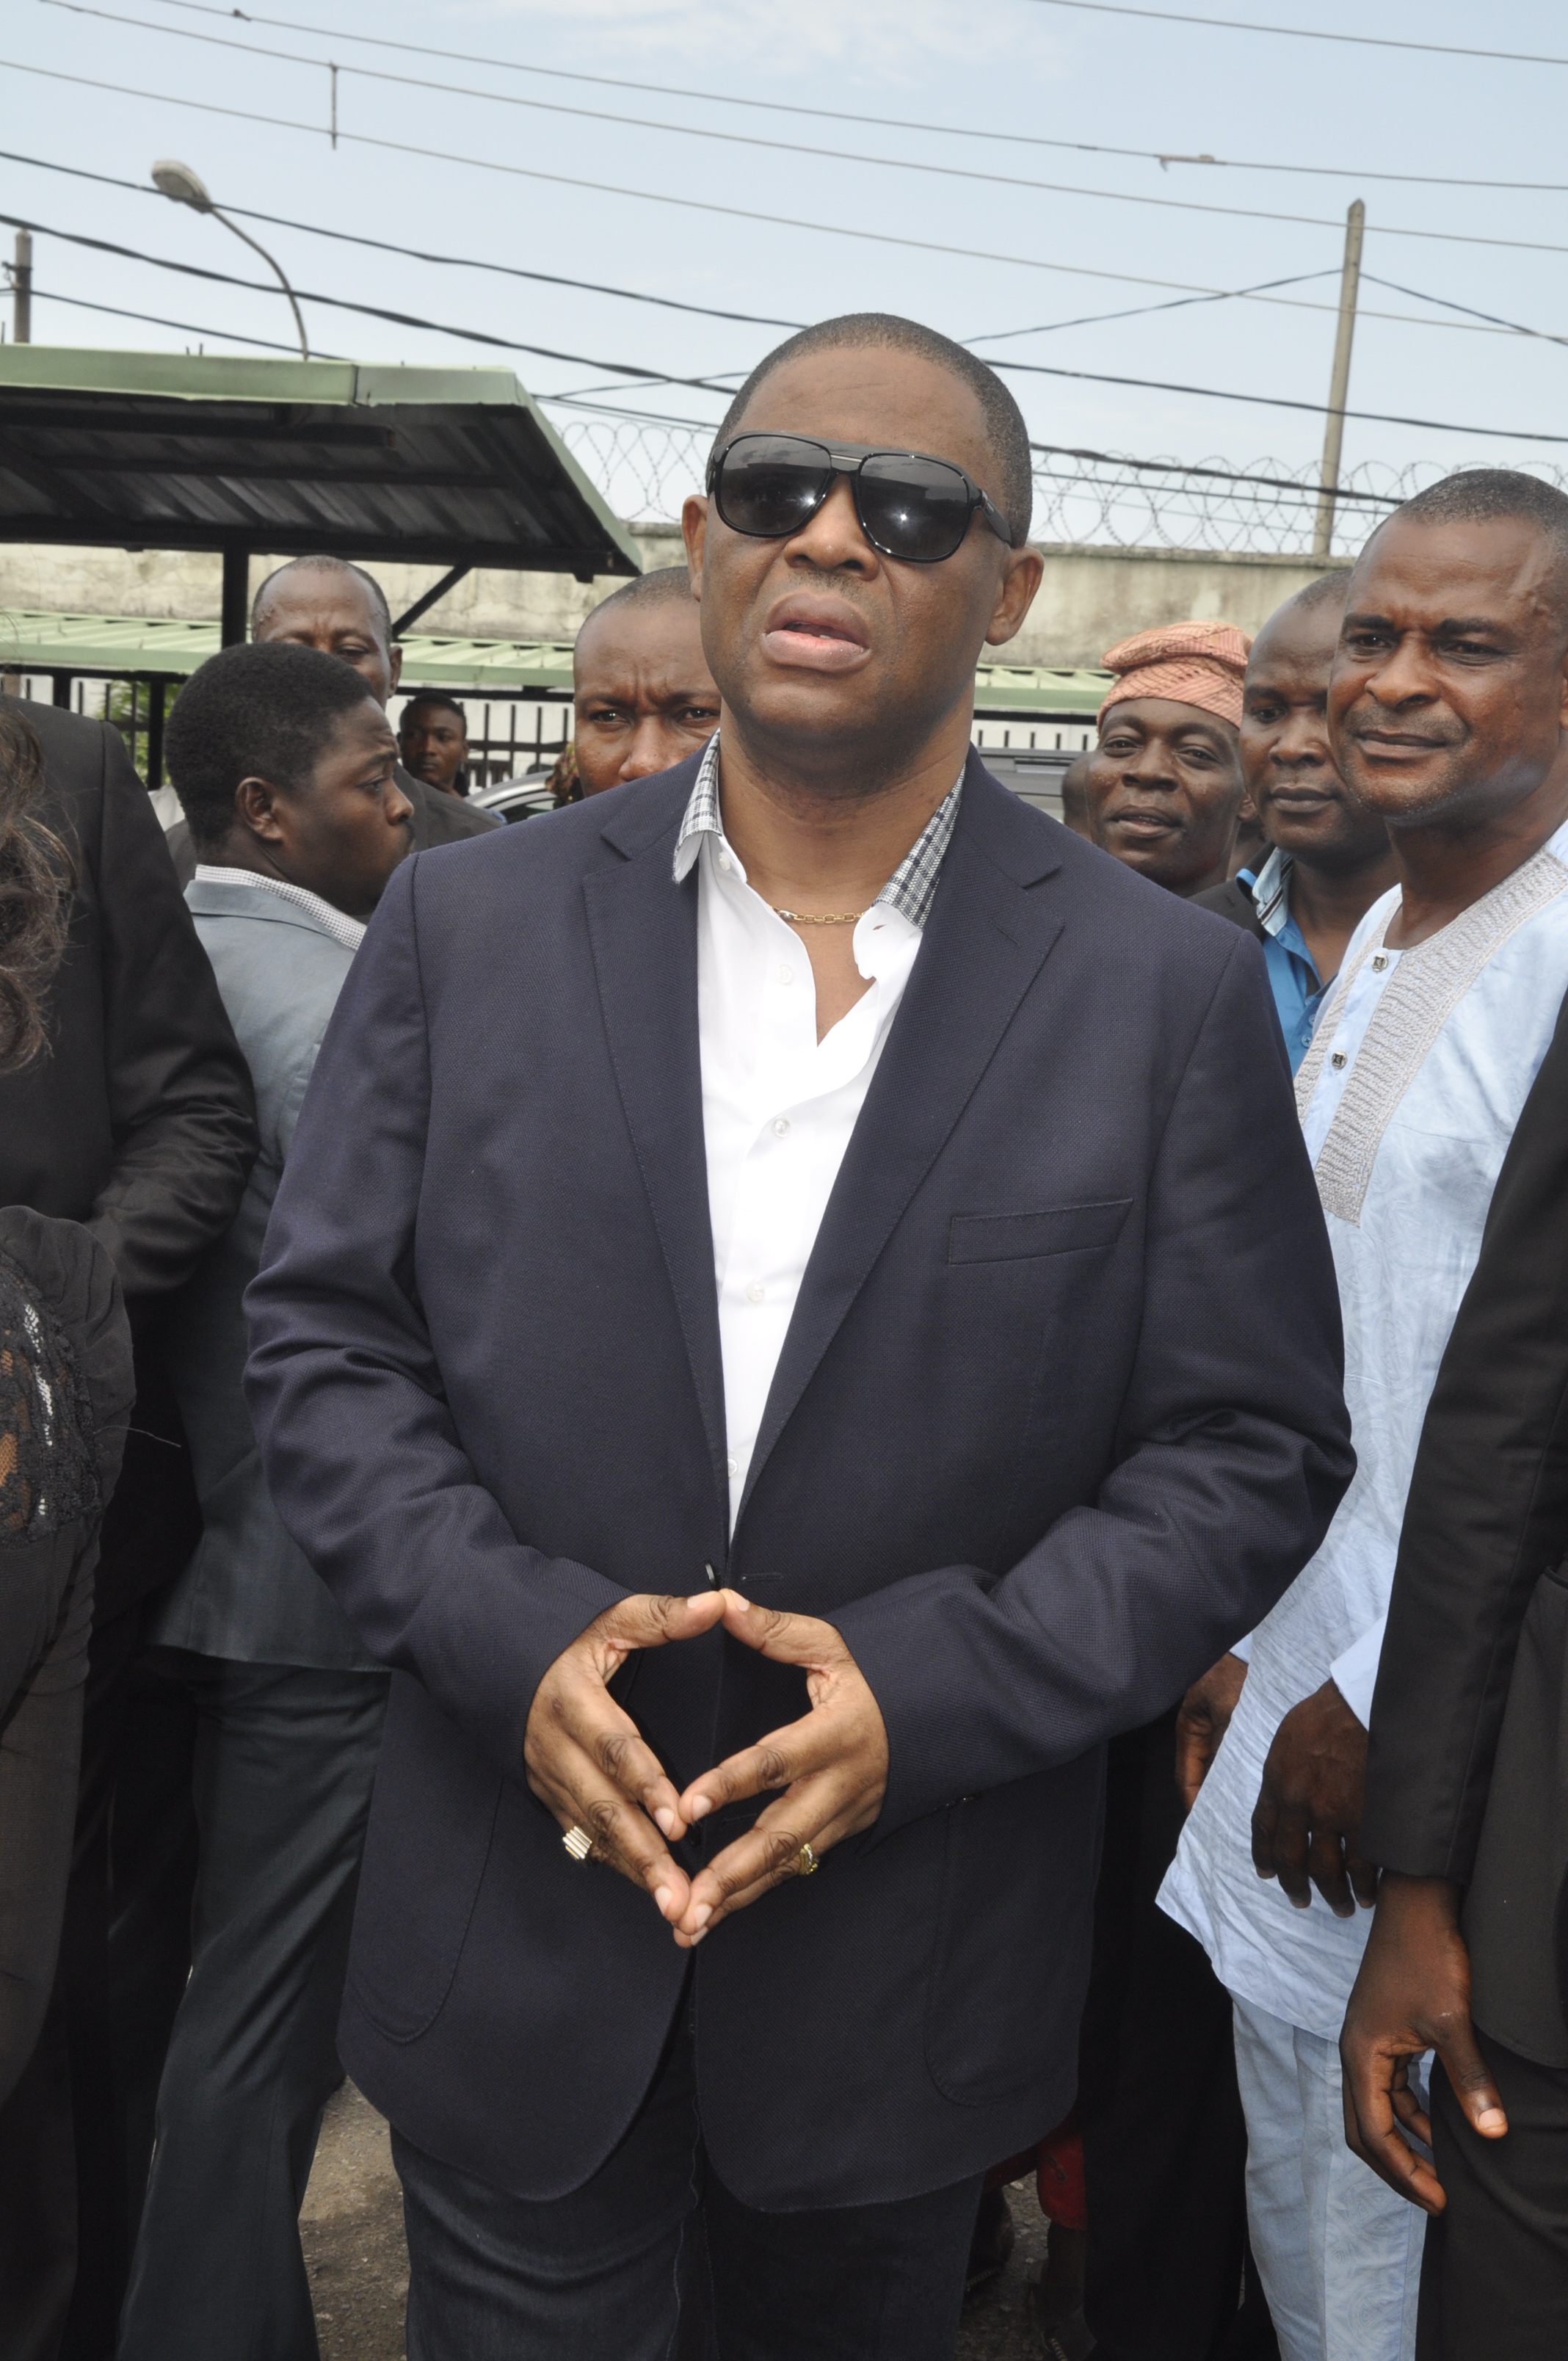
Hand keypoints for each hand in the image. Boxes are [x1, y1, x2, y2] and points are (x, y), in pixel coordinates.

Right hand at [524, 1590, 727, 1927]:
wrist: (488, 1653)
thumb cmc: (559, 1634)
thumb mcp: (606, 1616)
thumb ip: (661, 1616)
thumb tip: (717, 1605)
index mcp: (573, 1699)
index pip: (616, 1749)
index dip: (648, 1786)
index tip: (681, 1821)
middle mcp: (556, 1745)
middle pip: (604, 1807)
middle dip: (644, 1854)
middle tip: (681, 1894)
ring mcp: (548, 1774)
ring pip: (593, 1831)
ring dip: (633, 1870)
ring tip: (672, 1906)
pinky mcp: (546, 1792)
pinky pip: (581, 1835)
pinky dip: (614, 1863)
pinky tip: (645, 1888)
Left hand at [670, 1593, 888, 1947]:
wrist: (942, 1714)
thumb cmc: (880, 1674)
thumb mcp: (832, 1645)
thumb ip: (774, 1631)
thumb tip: (722, 1604)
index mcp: (834, 1733)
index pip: (774, 1763)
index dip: (728, 1785)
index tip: (686, 1808)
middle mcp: (839, 1784)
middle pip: (781, 1837)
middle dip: (730, 1874)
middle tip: (686, 1903)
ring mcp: (843, 1815)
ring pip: (786, 1865)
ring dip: (737, 1898)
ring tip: (689, 1926)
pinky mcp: (842, 1833)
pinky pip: (795, 1868)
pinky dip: (755, 1893)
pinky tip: (716, 1915)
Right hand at [1175, 1651, 1248, 1812]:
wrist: (1250, 1640)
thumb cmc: (1231, 1671)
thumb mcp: (1228, 1709)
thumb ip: (1226, 1744)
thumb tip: (1229, 1781)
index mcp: (1189, 1730)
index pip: (1187, 1779)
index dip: (1195, 1804)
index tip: (1207, 1826)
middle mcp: (1204, 1731)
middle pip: (1207, 1774)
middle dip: (1218, 1797)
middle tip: (1233, 1825)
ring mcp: (1223, 1726)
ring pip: (1226, 1764)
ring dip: (1235, 1782)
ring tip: (1250, 1808)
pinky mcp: (1242, 1721)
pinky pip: (1241, 1751)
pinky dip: (1248, 1766)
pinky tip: (1264, 1780)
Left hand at [1250, 1677, 1377, 1914]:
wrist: (1359, 1704)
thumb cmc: (1326, 1715)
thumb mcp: (1286, 1739)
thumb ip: (1282, 1772)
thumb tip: (1283, 1794)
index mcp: (1276, 1782)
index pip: (1263, 1830)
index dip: (1264, 1857)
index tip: (1267, 1874)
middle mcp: (1298, 1804)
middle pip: (1291, 1859)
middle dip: (1295, 1886)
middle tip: (1301, 1901)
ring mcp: (1330, 1814)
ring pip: (1326, 1869)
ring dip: (1333, 1894)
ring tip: (1341, 1906)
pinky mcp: (1364, 1819)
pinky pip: (1361, 1864)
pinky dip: (1365, 1885)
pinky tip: (1368, 1895)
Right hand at [1341, 1873, 1507, 2212]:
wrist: (1417, 1901)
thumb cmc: (1427, 1955)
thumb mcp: (1452, 2021)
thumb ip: (1469, 2079)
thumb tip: (1492, 2133)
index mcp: (1361, 2054)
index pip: (1374, 2134)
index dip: (1406, 2173)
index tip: (1441, 2201)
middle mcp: (1355, 2051)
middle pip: (1364, 2129)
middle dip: (1397, 2168)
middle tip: (1437, 2198)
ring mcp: (1368, 2040)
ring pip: (1377, 2108)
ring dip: (1405, 2141)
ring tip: (1441, 2170)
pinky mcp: (1383, 2031)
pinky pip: (1392, 2086)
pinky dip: (1412, 2112)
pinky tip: (1440, 2124)